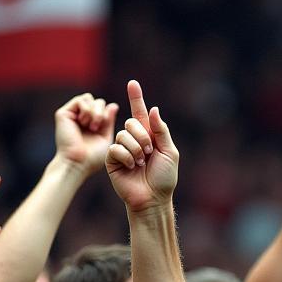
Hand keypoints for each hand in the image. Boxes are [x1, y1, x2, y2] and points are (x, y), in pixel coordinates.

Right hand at [54, 92, 118, 177]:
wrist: (78, 163)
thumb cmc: (92, 157)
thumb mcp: (106, 137)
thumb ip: (109, 121)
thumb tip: (114, 105)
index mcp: (91, 123)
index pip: (103, 108)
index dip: (107, 115)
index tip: (104, 128)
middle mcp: (80, 118)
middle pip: (97, 101)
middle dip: (101, 112)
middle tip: (96, 128)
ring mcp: (72, 115)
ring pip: (89, 98)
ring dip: (94, 112)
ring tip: (91, 126)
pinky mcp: (63, 113)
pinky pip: (81, 100)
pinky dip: (86, 110)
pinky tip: (84, 122)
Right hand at [107, 80, 179, 212]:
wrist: (152, 198)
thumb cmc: (164, 178)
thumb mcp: (169, 152)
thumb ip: (161, 131)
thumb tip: (153, 109)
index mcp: (148, 136)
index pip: (140, 113)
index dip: (136, 98)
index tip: (132, 83)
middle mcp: (133, 140)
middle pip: (131, 123)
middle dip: (143, 138)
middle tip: (149, 153)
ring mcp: (122, 149)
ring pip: (123, 135)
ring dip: (136, 150)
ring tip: (140, 163)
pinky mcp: (112, 159)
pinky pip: (116, 148)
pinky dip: (126, 157)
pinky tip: (130, 167)